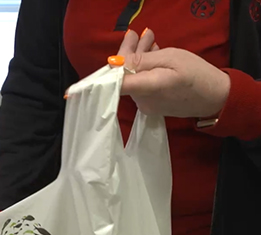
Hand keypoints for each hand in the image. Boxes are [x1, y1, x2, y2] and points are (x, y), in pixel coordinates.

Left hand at [114, 29, 230, 117]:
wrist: (214, 97)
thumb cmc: (196, 75)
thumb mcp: (171, 58)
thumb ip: (142, 60)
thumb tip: (118, 62)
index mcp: (147, 88)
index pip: (117, 83)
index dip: (114, 66)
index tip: (121, 49)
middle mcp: (141, 101)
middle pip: (125, 76)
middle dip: (129, 53)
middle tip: (135, 34)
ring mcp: (144, 105)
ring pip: (133, 79)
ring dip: (138, 58)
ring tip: (147, 40)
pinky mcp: (149, 106)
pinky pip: (141, 85)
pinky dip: (144, 69)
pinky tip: (151, 55)